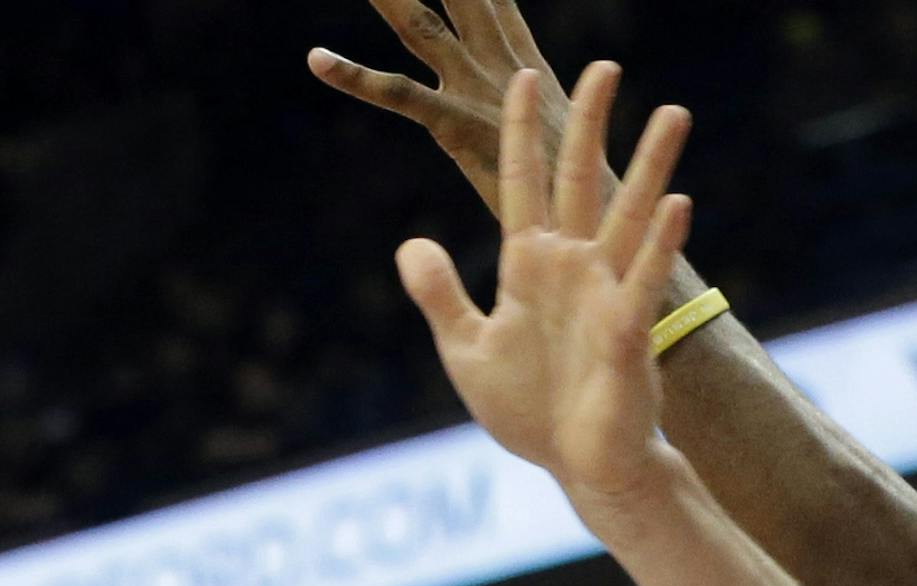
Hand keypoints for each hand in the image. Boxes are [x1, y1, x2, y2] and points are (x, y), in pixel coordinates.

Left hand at [310, 0, 573, 218]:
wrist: (598, 229)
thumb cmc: (578, 196)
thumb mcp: (548, 138)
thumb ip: (526, 113)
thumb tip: (528, 113)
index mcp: (520, 59)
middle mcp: (495, 62)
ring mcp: (476, 89)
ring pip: (419, 25)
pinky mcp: (458, 124)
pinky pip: (400, 96)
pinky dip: (357, 78)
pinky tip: (318, 61)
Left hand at [396, 67, 690, 521]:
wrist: (577, 466)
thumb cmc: (530, 412)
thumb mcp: (466, 350)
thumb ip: (440, 295)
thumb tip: (410, 244)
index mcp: (530, 268)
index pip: (523, 184)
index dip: (520, 132)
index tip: (520, 77)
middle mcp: (573, 269)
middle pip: (579, 181)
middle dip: (589, 124)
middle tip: (605, 65)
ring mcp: (604, 297)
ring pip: (628, 217)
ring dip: (650, 167)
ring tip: (672, 113)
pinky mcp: (627, 335)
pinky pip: (644, 283)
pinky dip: (660, 246)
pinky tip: (678, 204)